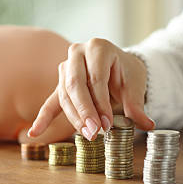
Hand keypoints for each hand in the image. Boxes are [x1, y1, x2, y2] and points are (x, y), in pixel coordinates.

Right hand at [28, 38, 154, 139]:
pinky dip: (43, 118)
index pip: (96, 78)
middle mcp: (78, 53)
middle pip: (75, 84)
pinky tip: (34, 133)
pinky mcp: (60, 83)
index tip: (107, 125)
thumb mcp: (136, 85)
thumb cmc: (127, 72)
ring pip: (65, 94)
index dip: (101, 103)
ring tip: (86, 135)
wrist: (118, 66)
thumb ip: (137, 104)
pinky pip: (51, 101)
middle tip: (94, 132)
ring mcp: (66, 67)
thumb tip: (148, 124)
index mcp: (99, 47)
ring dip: (74, 117)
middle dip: (84, 111)